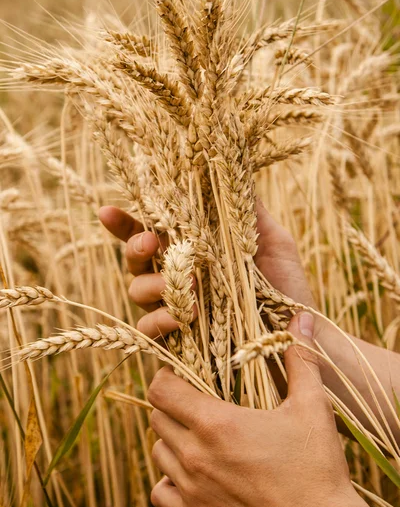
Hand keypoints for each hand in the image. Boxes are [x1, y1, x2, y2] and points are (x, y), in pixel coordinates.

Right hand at [99, 201, 313, 339]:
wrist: (299, 334)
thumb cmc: (287, 286)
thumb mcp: (272, 240)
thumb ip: (245, 210)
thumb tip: (230, 165)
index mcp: (193, 250)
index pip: (151, 231)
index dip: (126, 223)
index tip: (107, 212)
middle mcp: (178, 277)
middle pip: (136, 260)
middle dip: (134, 248)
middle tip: (149, 243)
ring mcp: (175, 308)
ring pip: (138, 292)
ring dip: (153, 285)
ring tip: (187, 284)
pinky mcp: (179, 341)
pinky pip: (151, 329)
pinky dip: (160, 320)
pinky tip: (182, 316)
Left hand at [148, 313, 397, 506]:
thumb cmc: (317, 470)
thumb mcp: (312, 408)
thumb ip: (300, 360)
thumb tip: (299, 319)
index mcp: (216, 423)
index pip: (161, 389)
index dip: (165, 377)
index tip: (178, 374)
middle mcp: (194, 455)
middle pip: (156, 418)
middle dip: (169, 405)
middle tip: (192, 402)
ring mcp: (191, 490)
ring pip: (157, 452)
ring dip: (170, 439)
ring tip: (194, 435)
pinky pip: (160, 493)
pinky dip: (168, 480)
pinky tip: (190, 475)